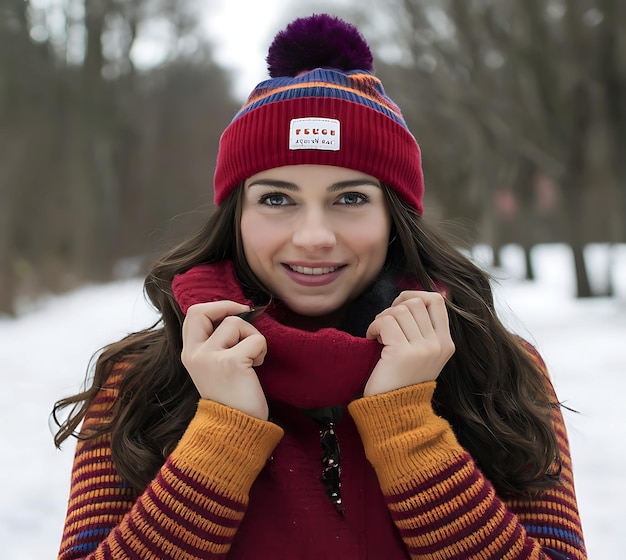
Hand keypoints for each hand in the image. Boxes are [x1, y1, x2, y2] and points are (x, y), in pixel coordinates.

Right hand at [181, 301, 268, 419]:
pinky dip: (261, 350)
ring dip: (252, 336)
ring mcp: (210, 357)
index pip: (193, 315)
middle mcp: (194, 354)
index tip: (236, 310)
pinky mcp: (230, 362)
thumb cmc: (231, 397)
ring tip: (252, 358)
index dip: (216, 307)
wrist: (234, 430)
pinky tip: (256, 367)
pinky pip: (255, 339)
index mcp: (189, 354)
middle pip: (202, 311)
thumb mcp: (213, 368)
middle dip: (228, 306)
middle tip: (246, 313)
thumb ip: (215, 344)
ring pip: (235, 322)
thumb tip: (235, 314)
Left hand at [364, 291, 454, 396]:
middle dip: (395, 307)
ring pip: (399, 310)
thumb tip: (412, 298)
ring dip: (382, 318)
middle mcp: (438, 345)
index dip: (415, 295)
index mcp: (446, 343)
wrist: (394, 413)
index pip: (437, 300)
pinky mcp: (402, 353)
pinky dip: (374, 326)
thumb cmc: (401, 381)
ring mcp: (422, 349)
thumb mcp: (422, 355)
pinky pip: (385, 322)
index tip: (399, 307)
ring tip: (378, 335)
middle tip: (385, 324)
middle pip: (415, 302)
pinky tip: (371, 339)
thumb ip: (422, 330)